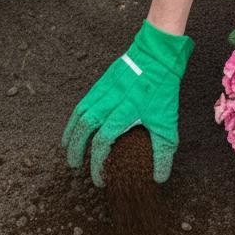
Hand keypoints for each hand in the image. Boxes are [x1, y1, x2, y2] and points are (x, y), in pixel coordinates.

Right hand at [61, 20, 193, 185]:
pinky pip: (82, 104)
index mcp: (123, 114)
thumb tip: (159, 178)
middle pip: (83, 130)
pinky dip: (75, 119)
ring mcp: (101, 92)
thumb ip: (163, 153)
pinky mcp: (100, 84)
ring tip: (67, 149)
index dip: (98, 164)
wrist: (157, 56)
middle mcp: (108, 103)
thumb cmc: (162, 90)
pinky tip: (75, 127)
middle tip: (75, 165)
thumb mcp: (167, 124)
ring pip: (78, 116)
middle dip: (76, 150)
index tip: (100, 178)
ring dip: (71, 134)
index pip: (102, 143)